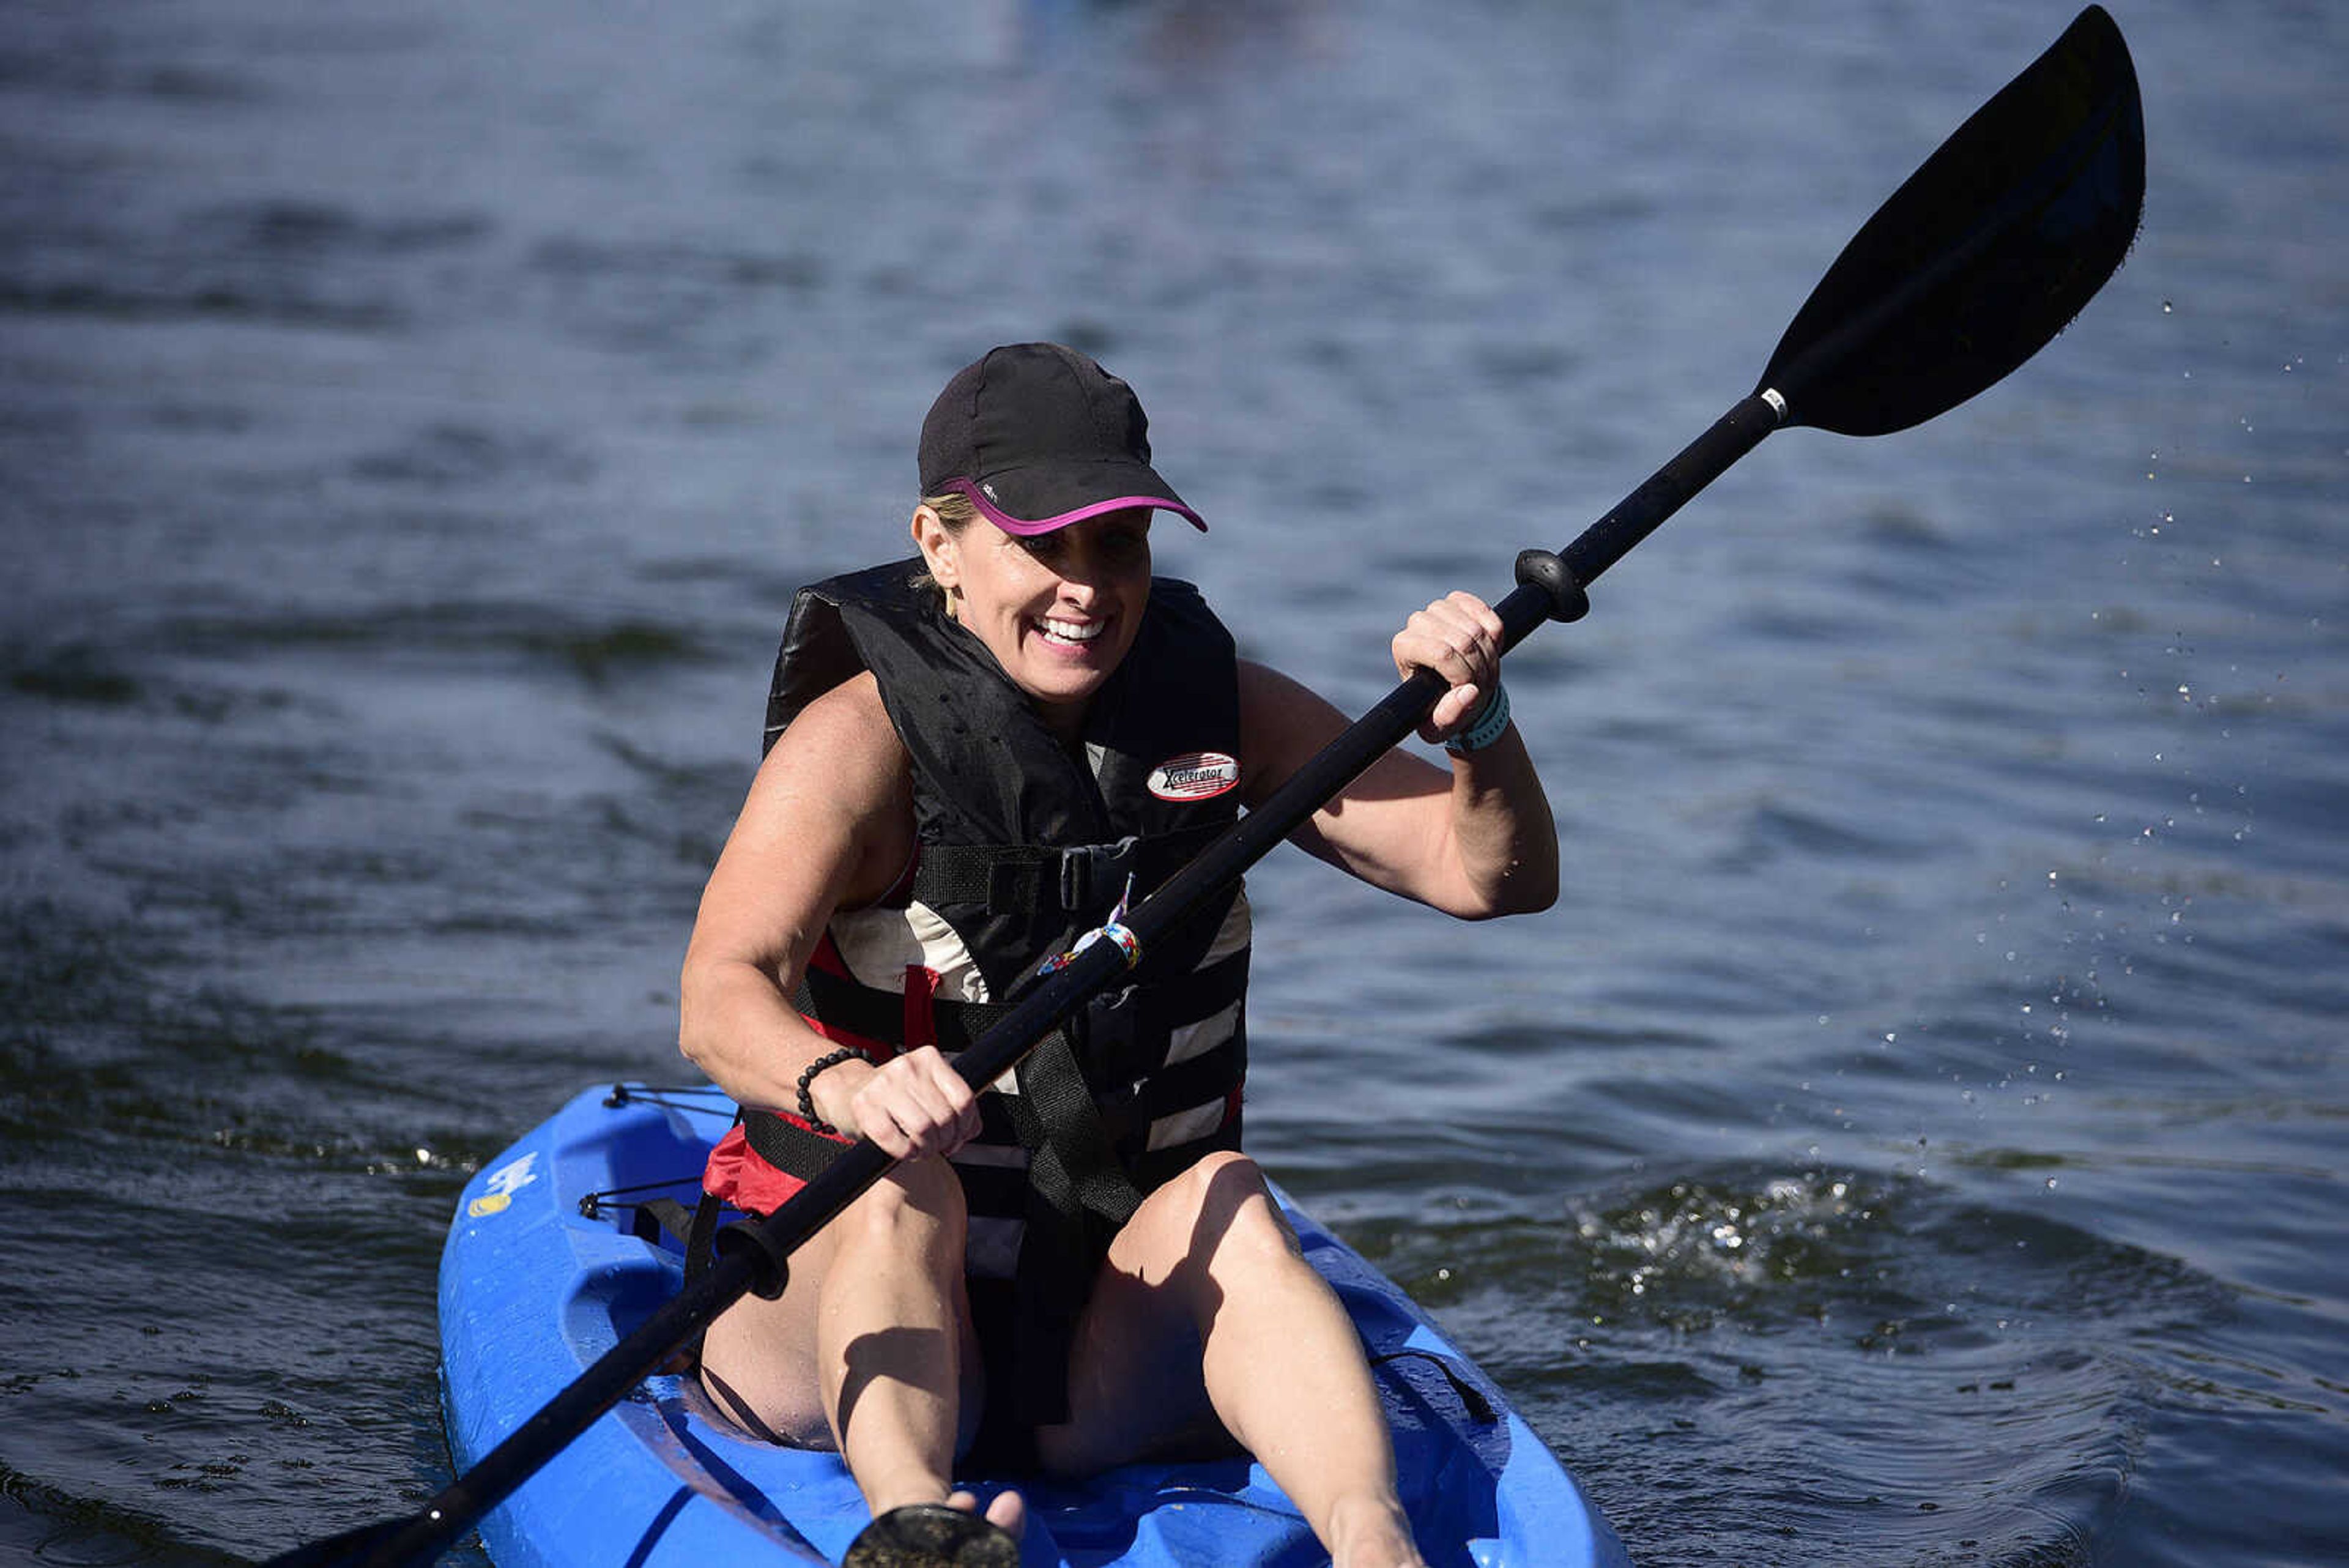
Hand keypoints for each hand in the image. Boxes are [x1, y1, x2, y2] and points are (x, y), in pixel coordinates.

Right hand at [815, 1045, 982, 1159]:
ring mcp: (884, 1085)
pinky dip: (905, 1153)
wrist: (845, 1089)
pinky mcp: (864, 1106)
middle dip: (945, 1141)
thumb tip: (972, 1130)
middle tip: (937, 1147)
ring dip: (926, 1149)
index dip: (966, 1125)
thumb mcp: (925, 1089)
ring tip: (921, 1150)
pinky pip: (895, 1140)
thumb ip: (951, 1103)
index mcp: (929, 1059)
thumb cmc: (890, 1094)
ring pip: (924, 1129)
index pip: (964, 1097)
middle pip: (945, 1117)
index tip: (959, 1137)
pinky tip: (904, 1151)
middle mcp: (907, 1067)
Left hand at [1392, 591, 1504, 746]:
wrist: (1456, 691)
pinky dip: (1496, 634)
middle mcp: (1417, 622)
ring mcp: (1438, 608)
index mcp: (1403, 647)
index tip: (1470, 690)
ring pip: (1476, 628)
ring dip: (1490, 655)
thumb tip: (1470, 692)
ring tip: (1487, 673)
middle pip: (1462, 640)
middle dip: (1480, 667)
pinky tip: (1491, 649)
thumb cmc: (1441, 710)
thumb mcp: (1440, 725)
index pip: (1441, 653)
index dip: (1463, 673)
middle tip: (1485, 686)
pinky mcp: (1459, 601)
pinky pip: (1486, 612)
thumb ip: (1450, 714)